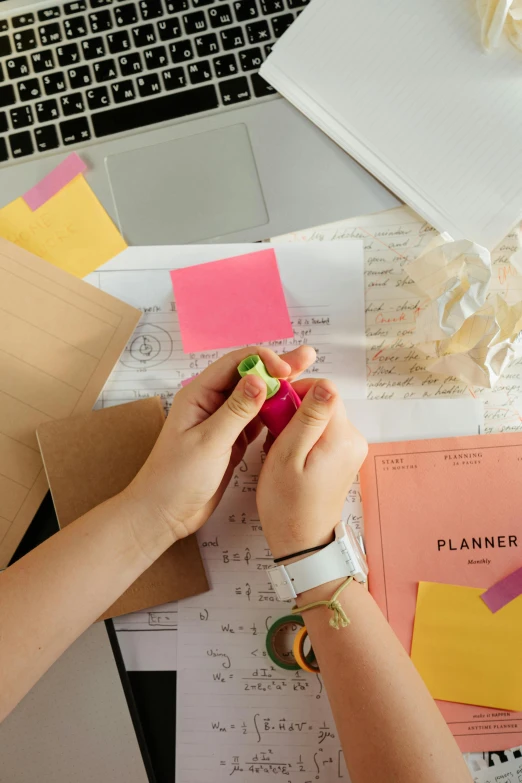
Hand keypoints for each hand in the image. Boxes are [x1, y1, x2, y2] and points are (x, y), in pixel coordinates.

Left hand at [125, 345, 315, 553]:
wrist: (163, 513)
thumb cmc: (176, 478)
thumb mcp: (209, 442)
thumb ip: (236, 411)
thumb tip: (260, 379)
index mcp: (198, 394)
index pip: (235, 363)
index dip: (264, 361)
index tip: (288, 371)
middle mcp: (211, 402)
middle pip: (249, 376)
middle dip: (278, 367)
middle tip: (308, 357)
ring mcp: (222, 420)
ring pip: (256, 397)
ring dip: (280, 389)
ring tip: (307, 380)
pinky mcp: (231, 439)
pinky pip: (257, 419)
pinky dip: (275, 413)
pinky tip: (293, 410)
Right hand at [257, 378, 367, 559]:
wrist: (302, 541)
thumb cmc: (287, 503)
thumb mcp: (288, 456)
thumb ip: (307, 418)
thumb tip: (325, 386)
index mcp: (341, 437)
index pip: (324, 390)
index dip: (296, 394)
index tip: (275, 411)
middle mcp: (354, 439)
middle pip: (323, 403)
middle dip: (294, 412)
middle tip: (273, 436)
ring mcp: (351, 449)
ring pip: (320, 417)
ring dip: (297, 426)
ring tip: (280, 451)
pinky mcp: (344, 457)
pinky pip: (322, 433)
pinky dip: (304, 438)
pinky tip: (290, 457)